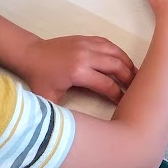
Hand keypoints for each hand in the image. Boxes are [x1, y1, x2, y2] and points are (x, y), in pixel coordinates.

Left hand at [19, 36, 136, 103]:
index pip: (106, 85)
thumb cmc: (40, 79)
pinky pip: (108, 43)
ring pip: (115, 52)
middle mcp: (85, 56)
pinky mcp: (86, 38)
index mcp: (78, 72)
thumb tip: (76, 128)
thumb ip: (64, 112)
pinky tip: (122, 61)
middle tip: (137, 88)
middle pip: (116, 66)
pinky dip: (118, 52)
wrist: (31, 54)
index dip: (118, 95)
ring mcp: (86, 44)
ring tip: (135, 75)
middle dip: (129, 78)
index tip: (124, 102)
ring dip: (127, 63)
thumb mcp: (50, 99)